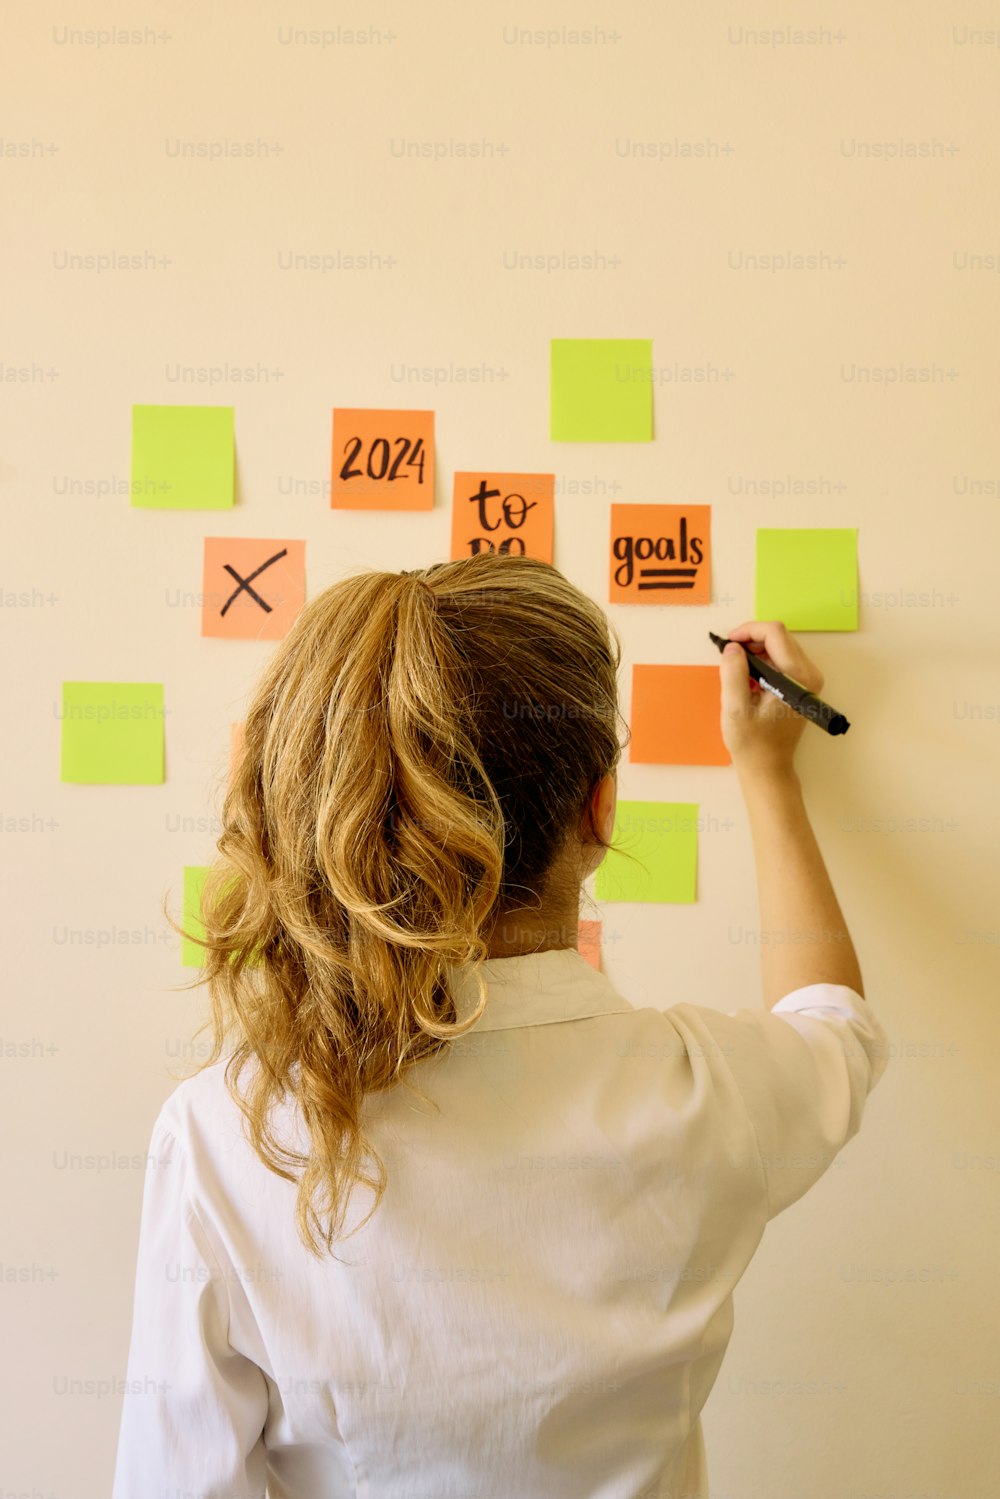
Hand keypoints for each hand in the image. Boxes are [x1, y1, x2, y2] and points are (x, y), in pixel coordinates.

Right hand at [718, 620, 824, 777]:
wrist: (767, 766)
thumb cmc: (752, 743)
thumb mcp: (735, 708)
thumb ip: (733, 673)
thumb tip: (733, 647)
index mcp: (797, 678)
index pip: (775, 633)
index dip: (748, 631)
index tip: (729, 642)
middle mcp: (808, 675)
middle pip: (779, 636)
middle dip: (751, 640)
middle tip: (729, 656)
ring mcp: (807, 679)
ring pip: (780, 645)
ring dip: (755, 650)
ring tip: (737, 670)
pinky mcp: (801, 684)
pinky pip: (781, 659)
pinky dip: (762, 661)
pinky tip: (748, 678)